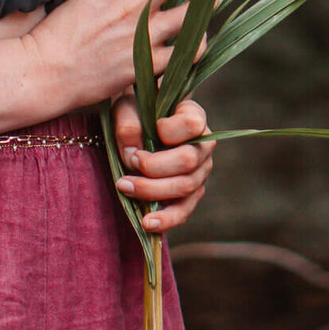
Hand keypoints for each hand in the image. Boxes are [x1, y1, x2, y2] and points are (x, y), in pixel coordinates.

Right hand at [20, 0, 206, 111]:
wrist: (46, 71)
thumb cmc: (58, 33)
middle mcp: (135, 3)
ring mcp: (144, 35)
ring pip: (193, 14)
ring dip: (202, 11)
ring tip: (203, 12)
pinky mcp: (148, 65)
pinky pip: (187, 54)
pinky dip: (193, 48)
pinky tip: (190, 47)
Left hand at [112, 94, 214, 233]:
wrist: (136, 125)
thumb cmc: (135, 110)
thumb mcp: (127, 106)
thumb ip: (129, 124)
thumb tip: (132, 156)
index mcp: (193, 115)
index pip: (192, 125)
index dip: (170, 131)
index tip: (150, 130)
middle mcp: (203, 145)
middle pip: (188, 162)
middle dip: (155, 167)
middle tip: (130, 162)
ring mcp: (199, 172)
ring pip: (185, 188)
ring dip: (153, 191)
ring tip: (125, 187)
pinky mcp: (190, 194)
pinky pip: (183, 211)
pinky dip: (165, 219)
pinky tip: (146, 223)